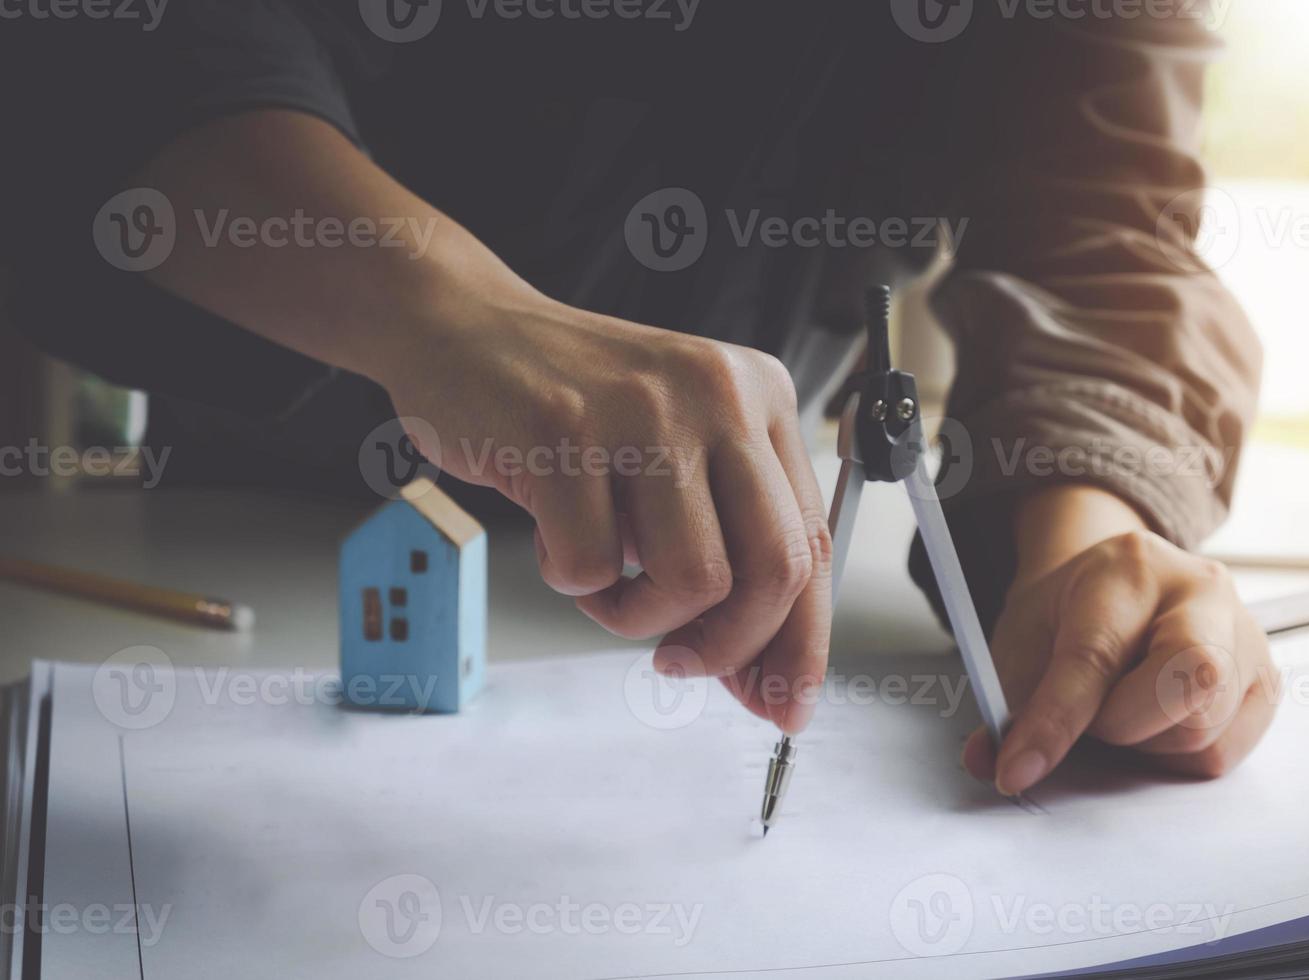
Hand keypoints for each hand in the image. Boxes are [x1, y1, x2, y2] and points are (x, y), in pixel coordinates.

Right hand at [382, 288, 832, 732]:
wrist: (466, 329)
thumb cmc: (574, 408)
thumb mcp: (678, 451)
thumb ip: (729, 542)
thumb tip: (760, 675)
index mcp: (761, 397)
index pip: (810, 543)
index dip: (799, 641)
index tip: (780, 702)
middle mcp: (718, 394)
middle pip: (772, 570)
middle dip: (730, 647)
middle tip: (680, 663)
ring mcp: (643, 409)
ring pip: (693, 579)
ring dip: (638, 614)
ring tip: (602, 578)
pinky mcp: (564, 430)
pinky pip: (593, 568)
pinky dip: (570, 580)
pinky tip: (555, 533)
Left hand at [962, 487, 1276, 794]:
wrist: (1118, 587)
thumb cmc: (1070, 614)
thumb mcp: (1025, 642)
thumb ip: (1008, 705)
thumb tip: (988, 761)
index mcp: (1131, 567)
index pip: (1096, 656)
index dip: (1054, 722)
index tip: (1018, 769)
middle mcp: (1204, 592)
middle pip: (1188, 685)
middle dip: (1124, 724)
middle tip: (1095, 718)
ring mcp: (1247, 636)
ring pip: (1205, 732)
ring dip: (1147, 745)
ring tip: (1123, 711)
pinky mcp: (1266, 683)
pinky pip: (1224, 753)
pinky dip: (1177, 756)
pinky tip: (1155, 722)